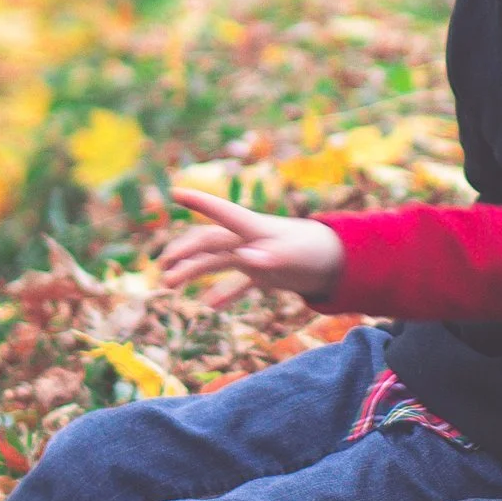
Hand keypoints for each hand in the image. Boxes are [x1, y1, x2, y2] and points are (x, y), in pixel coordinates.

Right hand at [159, 187, 344, 299]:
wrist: (339, 261)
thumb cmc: (316, 252)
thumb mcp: (294, 257)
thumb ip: (271, 257)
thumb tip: (244, 258)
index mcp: (255, 228)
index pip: (222, 212)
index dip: (200, 202)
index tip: (176, 192)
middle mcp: (249, 239)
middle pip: (209, 241)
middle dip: (184, 250)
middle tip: (162, 265)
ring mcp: (254, 256)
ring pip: (216, 262)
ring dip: (192, 271)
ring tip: (169, 285)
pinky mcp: (263, 273)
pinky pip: (237, 284)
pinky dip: (222, 294)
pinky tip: (208, 308)